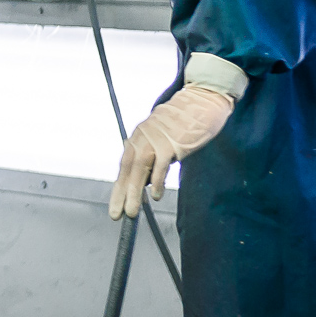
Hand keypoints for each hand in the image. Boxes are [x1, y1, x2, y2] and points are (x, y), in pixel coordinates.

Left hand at [108, 85, 233, 219]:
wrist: (200, 102)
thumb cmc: (183, 123)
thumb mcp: (161, 137)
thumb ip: (152, 155)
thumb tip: (146, 180)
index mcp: (139, 137)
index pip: (125, 166)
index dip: (118, 187)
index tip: (115, 206)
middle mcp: (142, 137)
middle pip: (127, 168)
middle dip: (120, 193)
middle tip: (116, 214)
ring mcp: (156, 139)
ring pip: (139, 168)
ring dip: (134, 192)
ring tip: (132, 211)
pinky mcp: (171, 142)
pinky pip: (160, 165)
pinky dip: (157, 181)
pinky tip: (155, 196)